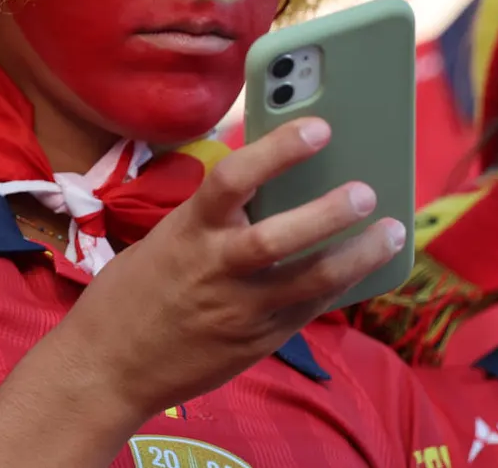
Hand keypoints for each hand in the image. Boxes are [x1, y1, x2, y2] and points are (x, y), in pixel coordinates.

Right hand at [47, 117, 405, 421]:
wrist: (106, 369)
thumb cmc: (133, 293)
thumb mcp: (167, 240)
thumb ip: (215, 218)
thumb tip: (273, 183)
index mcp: (188, 231)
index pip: (234, 178)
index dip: (279, 149)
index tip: (319, 129)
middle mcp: (216, 268)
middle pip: (279, 236)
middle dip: (329, 213)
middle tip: (366, 191)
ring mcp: (240, 310)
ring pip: (310, 281)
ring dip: (357, 255)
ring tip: (391, 233)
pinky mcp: (257, 342)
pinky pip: (309, 310)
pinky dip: (342, 287)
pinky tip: (366, 270)